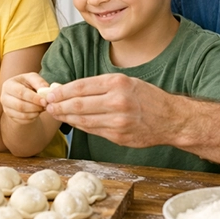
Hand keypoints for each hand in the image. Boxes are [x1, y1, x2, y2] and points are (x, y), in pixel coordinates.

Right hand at [0, 73, 48, 123]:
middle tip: (45, 106)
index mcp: (8, 85)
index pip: (20, 93)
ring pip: (22, 115)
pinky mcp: (10, 117)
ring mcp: (6, 108)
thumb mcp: (33, 79)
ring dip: (35, 113)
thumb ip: (39, 83)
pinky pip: (22, 121)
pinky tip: (37, 112)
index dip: (33, 98)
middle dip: (35, 107)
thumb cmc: (27, 84)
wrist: (22, 94)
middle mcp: (4, 97)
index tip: (44, 101)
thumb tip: (46, 92)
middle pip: (20, 105)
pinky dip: (32, 118)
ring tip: (42, 108)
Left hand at [45, 73, 166, 147]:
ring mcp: (118, 121)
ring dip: (66, 117)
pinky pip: (93, 130)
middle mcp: (117, 101)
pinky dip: (80, 126)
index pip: (81, 86)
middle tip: (48, 105)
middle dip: (59, 105)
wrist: (172, 119)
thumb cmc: (147, 98)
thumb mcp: (127, 82)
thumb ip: (101, 85)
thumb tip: (71, 89)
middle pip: (78, 104)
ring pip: (83, 119)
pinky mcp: (118, 136)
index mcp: (118, 83)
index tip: (50, 93)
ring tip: (55, 114)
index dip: (62, 91)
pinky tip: (72, 122)